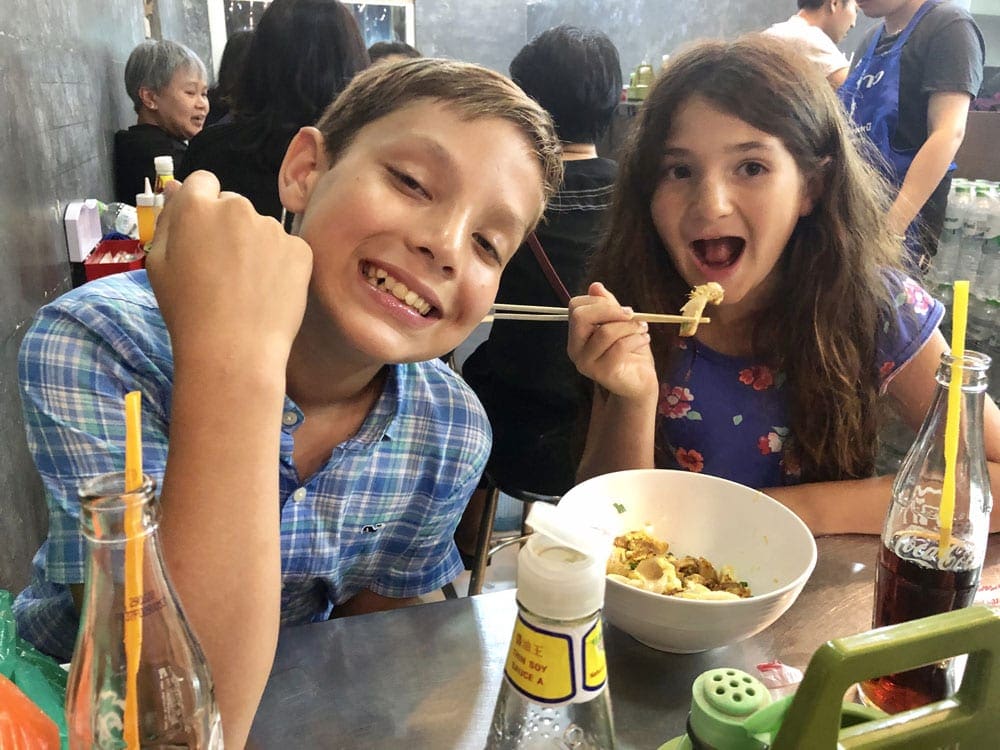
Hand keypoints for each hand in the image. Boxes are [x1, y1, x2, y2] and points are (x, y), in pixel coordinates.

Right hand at [146, 171, 312, 370]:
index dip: (201, 207)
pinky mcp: (300, 249)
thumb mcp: (157, 264)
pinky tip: (267, 292)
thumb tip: (177, 189)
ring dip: (255, 247)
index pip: (202, 182)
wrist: (233, 349)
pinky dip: (279, 265)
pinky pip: (286, 249)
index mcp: (197, 206)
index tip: (202, 234)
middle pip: (233, 206)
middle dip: (228, 227)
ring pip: (261, 229)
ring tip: (246, 287)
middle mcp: (237, 207)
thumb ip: (168, 220)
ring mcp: (272, 227)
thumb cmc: (187, 310)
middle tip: (222, 269)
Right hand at [568, 282, 657, 401]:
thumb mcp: (620, 323)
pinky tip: (645, 339)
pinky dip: (636, 338)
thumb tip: (595, 286)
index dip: (599, 301)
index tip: (621, 308)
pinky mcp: (602, 373)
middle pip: (581, 316)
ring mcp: (586, 363)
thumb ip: (608, 306)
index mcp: (576, 334)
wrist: (639, 381)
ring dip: (630, 326)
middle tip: (631, 314)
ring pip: (605, 332)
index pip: (575, 307)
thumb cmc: (629, 351)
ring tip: (643, 328)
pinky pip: (619, 347)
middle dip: (610, 310)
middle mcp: (574, 349)